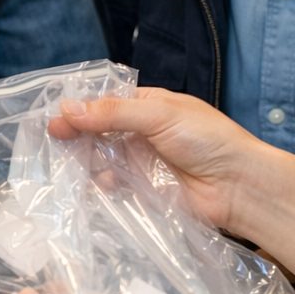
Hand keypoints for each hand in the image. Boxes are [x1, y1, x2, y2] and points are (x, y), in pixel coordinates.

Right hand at [51, 87, 279, 233]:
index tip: (55, 120)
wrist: (239, 187)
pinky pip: (113, 186)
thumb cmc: (208, 140)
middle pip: (98, 132)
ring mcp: (141, 162)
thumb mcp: (159, 115)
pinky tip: (99, 184)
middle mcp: (141, 132)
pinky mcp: (143, 190)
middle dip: (77, 136)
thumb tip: (67, 108)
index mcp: (148, 106)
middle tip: (55, 141)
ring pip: (102, 159)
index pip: (104, 103)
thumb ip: (113, 113)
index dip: (79, 110)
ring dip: (87, 161)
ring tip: (74, 165)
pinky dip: (101, 185)